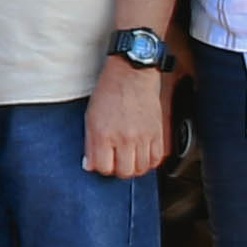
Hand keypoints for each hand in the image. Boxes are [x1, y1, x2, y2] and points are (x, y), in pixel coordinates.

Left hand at [82, 64, 168, 178]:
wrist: (132, 75)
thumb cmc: (109, 92)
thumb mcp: (90, 117)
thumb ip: (89, 143)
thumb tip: (89, 165)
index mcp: (104, 134)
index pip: (103, 167)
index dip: (101, 167)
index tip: (102, 162)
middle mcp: (124, 138)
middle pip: (124, 172)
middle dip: (118, 170)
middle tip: (116, 162)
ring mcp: (143, 136)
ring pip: (142, 168)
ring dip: (134, 168)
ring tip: (129, 160)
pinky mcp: (157, 133)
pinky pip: (157, 158)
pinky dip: (150, 162)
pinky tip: (143, 156)